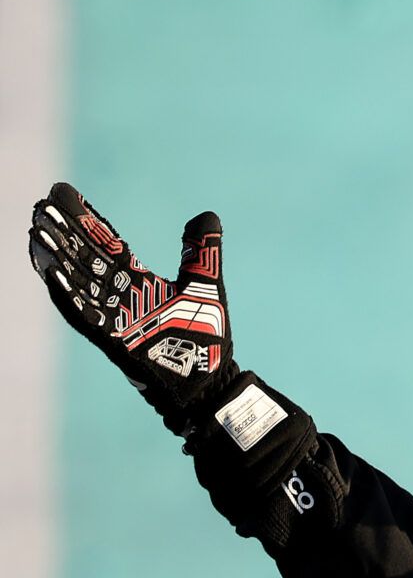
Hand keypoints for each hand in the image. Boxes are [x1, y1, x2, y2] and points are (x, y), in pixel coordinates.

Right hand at [27, 182, 234, 426]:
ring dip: (58, 258)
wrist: (212, 384)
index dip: (87, 220)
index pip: (107, 244)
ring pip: (79, 283)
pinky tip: (51, 274)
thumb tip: (206, 215)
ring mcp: (115, 319)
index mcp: (139, 283)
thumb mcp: (206, 287)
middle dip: (64, 232)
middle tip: (41, 204)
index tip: (64, 193)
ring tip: (37, 231)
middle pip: (86, 258)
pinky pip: (86, 317)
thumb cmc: (207, 339)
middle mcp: (121, 297)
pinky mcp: (115, 341)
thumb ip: (202, 253)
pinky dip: (69, 296)